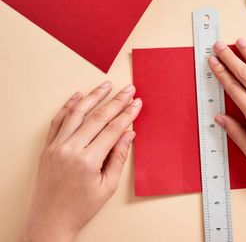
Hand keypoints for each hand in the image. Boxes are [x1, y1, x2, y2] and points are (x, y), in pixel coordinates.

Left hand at [20, 82, 141, 241]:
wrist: (50, 221)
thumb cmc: (81, 207)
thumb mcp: (108, 186)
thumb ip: (119, 157)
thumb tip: (129, 134)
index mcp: (88, 161)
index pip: (113, 129)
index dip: (127, 114)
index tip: (137, 103)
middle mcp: (70, 149)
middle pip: (98, 118)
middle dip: (116, 101)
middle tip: (128, 89)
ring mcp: (56, 146)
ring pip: (77, 114)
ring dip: (93, 97)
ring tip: (106, 85)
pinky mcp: (47, 147)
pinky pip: (58, 121)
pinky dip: (68, 106)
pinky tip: (79, 96)